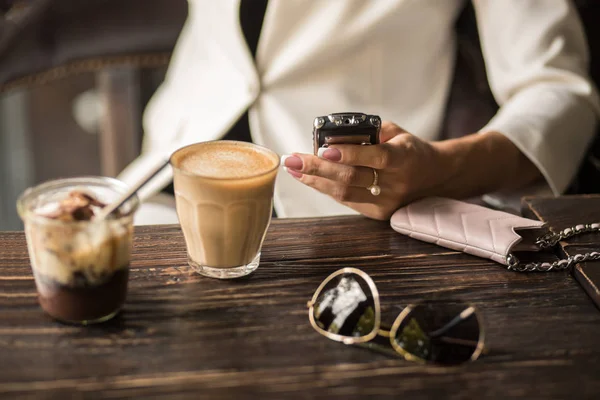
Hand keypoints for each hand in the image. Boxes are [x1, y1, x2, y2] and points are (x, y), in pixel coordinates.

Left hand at [282, 122, 446, 219]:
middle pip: (351, 178)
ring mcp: (386, 202)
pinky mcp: (378, 213)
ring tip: (293, 168)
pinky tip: (309, 178)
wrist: (435, 177)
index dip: (348, 153)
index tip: (324, 148)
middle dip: (317, 168)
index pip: (374, 157)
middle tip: (292, 159)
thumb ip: (368, 133)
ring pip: (344, 193)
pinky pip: (346, 201)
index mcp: (402, 158)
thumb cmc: (410, 150)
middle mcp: (395, 184)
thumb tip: (333, 136)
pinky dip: (325, 188)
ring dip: (314, 180)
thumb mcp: (396, 133)